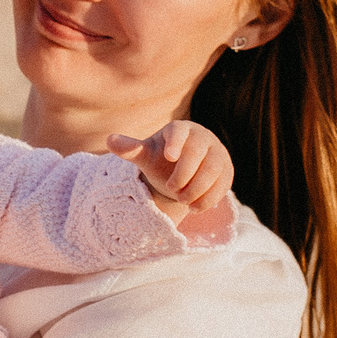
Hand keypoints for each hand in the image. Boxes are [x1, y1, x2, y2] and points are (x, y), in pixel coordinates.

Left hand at [108, 120, 234, 221]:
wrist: (183, 170)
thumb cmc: (162, 159)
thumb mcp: (145, 154)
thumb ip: (130, 148)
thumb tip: (109, 140)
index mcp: (181, 129)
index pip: (180, 131)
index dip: (175, 142)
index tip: (168, 156)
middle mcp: (203, 137)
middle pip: (198, 152)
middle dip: (185, 173)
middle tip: (172, 189)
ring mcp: (218, 153)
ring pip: (214, 169)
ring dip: (198, 188)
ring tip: (183, 200)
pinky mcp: (227, 171)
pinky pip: (223, 184)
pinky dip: (209, 198)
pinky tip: (195, 208)